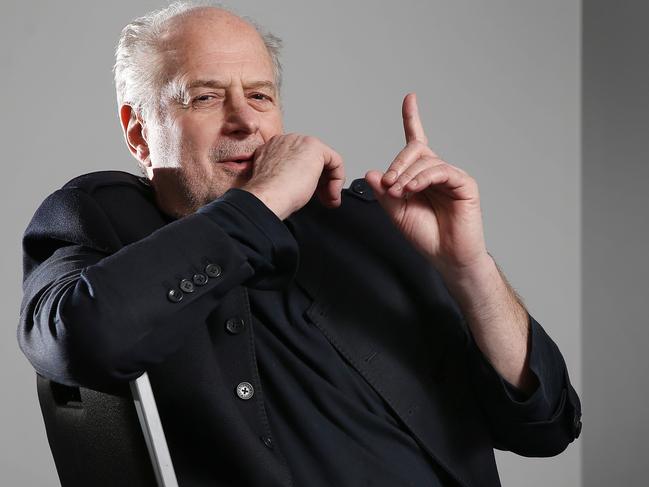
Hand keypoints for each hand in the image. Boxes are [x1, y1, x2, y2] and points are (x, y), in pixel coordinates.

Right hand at [242, 133, 345, 219]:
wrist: (267, 197)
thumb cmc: (269, 196)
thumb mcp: (278, 183)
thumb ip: (288, 177)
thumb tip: (302, 185)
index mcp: (272, 149)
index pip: (299, 161)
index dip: (309, 180)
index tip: (313, 196)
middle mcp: (285, 141)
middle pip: (313, 159)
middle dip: (322, 182)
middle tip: (325, 199)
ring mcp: (299, 141)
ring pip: (324, 160)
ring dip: (330, 182)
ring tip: (330, 199)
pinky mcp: (314, 147)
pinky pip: (335, 160)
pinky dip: (337, 178)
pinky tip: (332, 193)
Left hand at [365, 93, 489, 274]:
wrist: (446, 256)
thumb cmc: (425, 235)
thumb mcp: (396, 213)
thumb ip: (385, 193)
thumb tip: (372, 173)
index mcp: (421, 175)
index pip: (417, 141)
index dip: (413, 119)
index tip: (409, 98)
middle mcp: (437, 172)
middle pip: (416, 150)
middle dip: (397, 163)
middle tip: (389, 184)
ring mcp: (452, 177)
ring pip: (426, 161)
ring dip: (407, 175)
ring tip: (400, 193)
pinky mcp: (464, 184)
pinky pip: (441, 171)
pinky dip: (423, 178)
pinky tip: (413, 189)